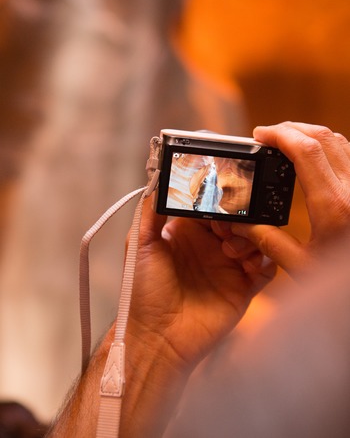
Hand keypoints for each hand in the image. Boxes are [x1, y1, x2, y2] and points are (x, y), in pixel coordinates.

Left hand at [128, 197, 275, 366]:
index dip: (216, 198)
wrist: (157, 338)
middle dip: (237, 215)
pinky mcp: (245, 287)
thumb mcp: (140, 246)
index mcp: (187, 232)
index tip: (219, 195)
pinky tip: (250, 264)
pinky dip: (265, 260)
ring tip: (230, 250)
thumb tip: (158, 182)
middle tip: (227, 224)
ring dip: (250, 237)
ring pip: (255, 238)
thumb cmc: (143, 293)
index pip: (210, 205)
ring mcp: (229, 266)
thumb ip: (150, 213)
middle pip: (237, 218)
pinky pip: (267, 267)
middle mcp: (210, 245)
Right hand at [222, 122, 349, 276]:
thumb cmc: (347, 282)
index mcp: (333, 205)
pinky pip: (349, 154)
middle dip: (291, 129)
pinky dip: (328, 146)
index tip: (260, 135)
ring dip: (310, 135)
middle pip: (323, 136)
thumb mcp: (303, 266)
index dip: (280, 135)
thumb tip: (242, 225)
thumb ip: (269, 242)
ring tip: (287, 143)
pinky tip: (313, 158)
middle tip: (268, 136)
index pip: (306, 151)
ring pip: (339, 141)